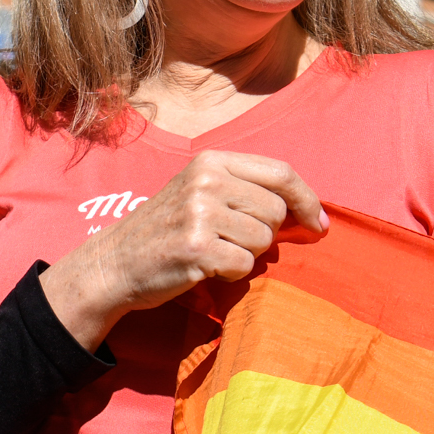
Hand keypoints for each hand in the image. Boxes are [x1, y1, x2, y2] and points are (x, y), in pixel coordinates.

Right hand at [38, 151, 327, 350]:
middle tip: (232, 240)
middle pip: (276, 211)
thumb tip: (311, 214)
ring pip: (263, 240)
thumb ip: (247, 191)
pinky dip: (231, 273)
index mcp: (211, 161)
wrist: (115, 263)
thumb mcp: (200, 192)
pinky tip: (204, 267)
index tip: (318, 224)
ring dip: (246, 254)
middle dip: (265, 234)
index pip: (280, 172)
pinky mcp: (197, 248)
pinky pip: (244, 265)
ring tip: (214, 252)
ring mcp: (200, 213)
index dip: (307, 199)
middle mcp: (206, 180)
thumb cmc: (167, 230)